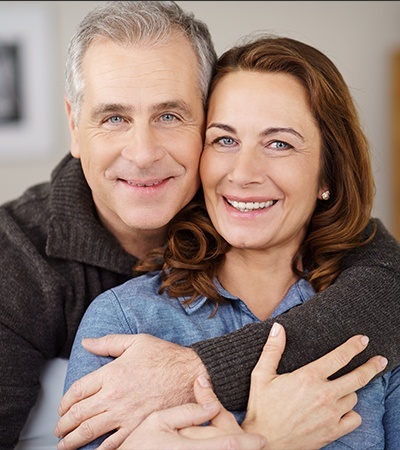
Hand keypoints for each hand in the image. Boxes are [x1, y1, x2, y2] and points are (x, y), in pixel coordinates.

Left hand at [55, 334, 205, 449]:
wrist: (192, 373)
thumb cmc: (166, 357)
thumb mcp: (137, 342)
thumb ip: (109, 342)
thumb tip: (86, 342)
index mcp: (112, 373)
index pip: (78, 390)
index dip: (65, 401)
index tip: (62, 407)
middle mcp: (115, 395)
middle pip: (79, 414)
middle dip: (64, 424)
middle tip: (59, 429)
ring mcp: (126, 414)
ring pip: (90, 431)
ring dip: (73, 440)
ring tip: (65, 444)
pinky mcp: (139, 426)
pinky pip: (114, 444)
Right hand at [117, 375, 265, 449]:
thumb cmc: (139, 445)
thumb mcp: (158, 420)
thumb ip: (186, 412)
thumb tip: (212, 405)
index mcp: (189, 449)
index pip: (227, 444)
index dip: (247, 443)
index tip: (261, 439)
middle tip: (258, 445)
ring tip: (245, 447)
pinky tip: (223, 448)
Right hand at [242, 322, 387, 448]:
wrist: (266, 443)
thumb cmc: (262, 408)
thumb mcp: (261, 375)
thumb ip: (272, 349)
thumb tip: (278, 328)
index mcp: (308, 378)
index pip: (339, 357)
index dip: (354, 346)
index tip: (363, 340)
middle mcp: (324, 395)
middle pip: (358, 377)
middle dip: (372, 366)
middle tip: (380, 360)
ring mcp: (331, 415)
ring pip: (353, 397)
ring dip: (350, 390)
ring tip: (342, 388)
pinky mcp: (333, 431)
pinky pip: (354, 418)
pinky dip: (351, 412)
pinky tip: (342, 408)